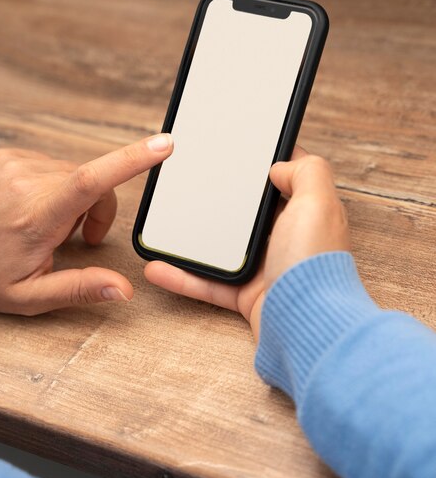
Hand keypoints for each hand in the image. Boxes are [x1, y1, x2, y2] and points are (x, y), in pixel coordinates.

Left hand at [0, 134, 172, 315]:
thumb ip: (79, 289)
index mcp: (36, 217)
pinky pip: (53, 166)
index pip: (92, 182)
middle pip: (95, 183)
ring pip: (75, 174)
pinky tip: (35, 207)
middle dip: (98, 210)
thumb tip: (124, 289)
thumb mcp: (29, 296)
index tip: (162, 145)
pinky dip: (55, 186)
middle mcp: (26, 181)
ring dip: (75, 198)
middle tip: (79, 240)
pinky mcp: (9, 155)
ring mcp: (15, 163)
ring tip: (49, 224)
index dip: (131, 160)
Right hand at [145, 147, 350, 341]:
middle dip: (223, 198)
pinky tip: (158, 266)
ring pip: (222, 248)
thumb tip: (280, 167)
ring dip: (194, 238)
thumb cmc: (315, 264)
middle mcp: (287, 240)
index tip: (239, 150)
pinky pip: (207, 283)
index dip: (266, 163)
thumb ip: (307, 171)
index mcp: (306, 214)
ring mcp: (265, 269)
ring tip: (170, 222)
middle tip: (195, 181)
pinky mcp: (246, 296)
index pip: (286, 180)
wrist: (308, 327)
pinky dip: (182, 276)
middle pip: (249, 213)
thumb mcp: (318, 203)